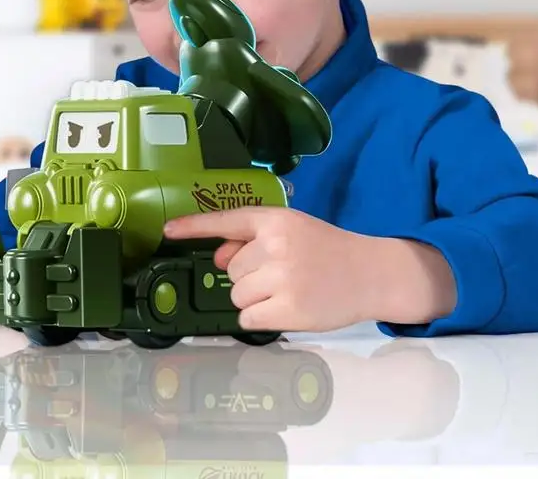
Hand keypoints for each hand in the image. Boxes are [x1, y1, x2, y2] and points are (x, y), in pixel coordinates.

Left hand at [164, 206, 385, 331]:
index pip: (226, 220)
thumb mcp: (292, 231)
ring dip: (254, 298)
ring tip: (286, 290)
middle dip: (249, 275)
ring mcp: (282, 278)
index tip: (167, 230)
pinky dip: (261, 317)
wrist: (370, 273)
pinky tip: (286, 308)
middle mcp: (276, 245)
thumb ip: (252, 240)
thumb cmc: (327, 251)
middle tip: (282, 273)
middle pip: (230, 269)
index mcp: (275, 220)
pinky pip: (248, 317)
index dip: (193, 226)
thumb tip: (217, 257)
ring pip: (237, 294)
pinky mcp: (289, 309)